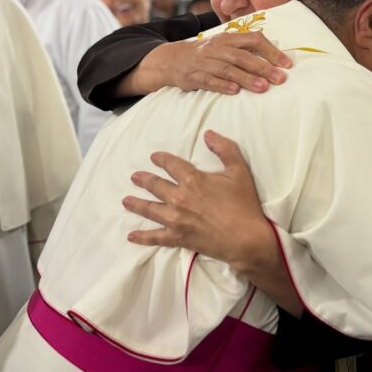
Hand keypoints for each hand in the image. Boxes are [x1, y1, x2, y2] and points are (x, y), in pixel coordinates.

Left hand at [123, 130, 270, 269]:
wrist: (245, 238)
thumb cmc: (243, 203)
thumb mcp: (239, 171)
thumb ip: (225, 149)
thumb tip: (208, 134)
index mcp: (193, 180)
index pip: (171, 165)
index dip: (161, 160)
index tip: (154, 157)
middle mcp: (179, 198)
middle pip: (156, 186)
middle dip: (144, 180)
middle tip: (135, 177)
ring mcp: (175, 219)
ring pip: (150, 209)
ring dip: (136, 204)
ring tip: (125, 200)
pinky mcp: (177, 237)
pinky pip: (155, 237)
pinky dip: (142, 237)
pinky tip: (131, 236)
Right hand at [127, 32, 292, 95]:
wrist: (171, 60)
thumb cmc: (207, 55)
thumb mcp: (225, 46)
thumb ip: (246, 49)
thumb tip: (276, 59)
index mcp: (228, 39)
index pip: (254, 40)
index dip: (272, 51)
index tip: (288, 64)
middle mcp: (217, 48)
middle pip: (243, 56)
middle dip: (263, 67)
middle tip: (280, 79)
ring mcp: (204, 61)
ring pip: (227, 68)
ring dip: (246, 78)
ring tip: (262, 88)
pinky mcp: (193, 76)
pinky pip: (208, 80)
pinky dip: (222, 85)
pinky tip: (234, 91)